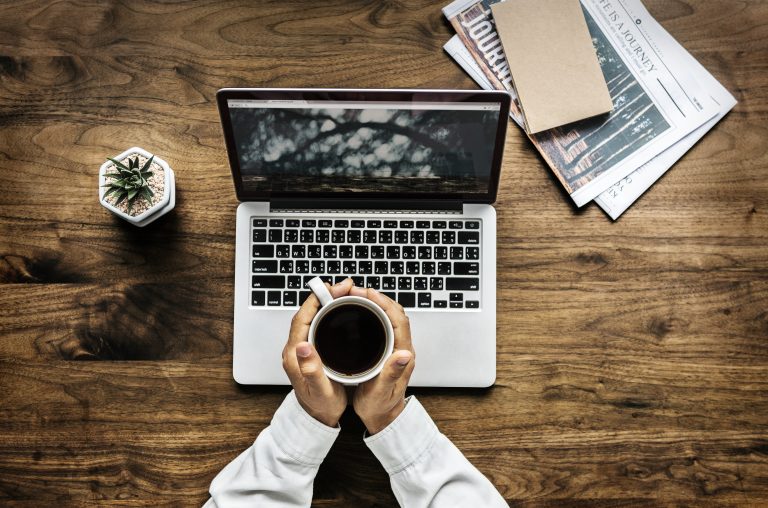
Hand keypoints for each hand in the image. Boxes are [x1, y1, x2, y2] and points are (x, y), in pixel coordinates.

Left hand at [282, 278, 354, 426]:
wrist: (317, 418)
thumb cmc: (320, 406)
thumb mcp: (319, 391)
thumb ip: (311, 370)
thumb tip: (303, 346)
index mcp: (294, 356)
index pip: (302, 318)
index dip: (316, 300)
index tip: (332, 289)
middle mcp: (296, 349)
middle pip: (308, 313)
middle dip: (325, 296)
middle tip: (346, 287)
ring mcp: (302, 348)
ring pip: (313, 317)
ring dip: (328, 302)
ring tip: (346, 293)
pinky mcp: (310, 350)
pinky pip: (317, 324)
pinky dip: (329, 313)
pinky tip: (341, 310)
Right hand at [350, 287, 414, 434]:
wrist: (384, 417)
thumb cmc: (380, 407)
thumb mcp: (381, 392)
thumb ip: (392, 373)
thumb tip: (405, 354)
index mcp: (402, 355)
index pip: (398, 320)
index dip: (384, 303)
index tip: (367, 293)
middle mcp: (402, 348)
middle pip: (394, 313)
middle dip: (377, 298)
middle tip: (355, 291)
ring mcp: (396, 347)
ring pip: (389, 316)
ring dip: (375, 303)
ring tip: (355, 296)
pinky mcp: (388, 348)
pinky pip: (383, 323)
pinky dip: (372, 312)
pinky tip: (359, 311)